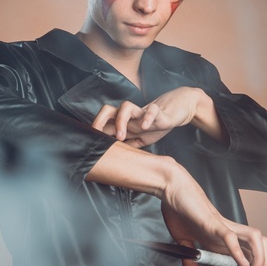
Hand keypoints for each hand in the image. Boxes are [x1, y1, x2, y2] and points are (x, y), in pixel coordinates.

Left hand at [91, 87, 224, 146]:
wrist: (179, 109)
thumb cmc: (157, 124)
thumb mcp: (141, 140)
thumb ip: (129, 146)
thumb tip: (115, 158)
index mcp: (125, 124)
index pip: (104, 124)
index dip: (94, 131)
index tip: (87, 142)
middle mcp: (131, 117)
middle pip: (108, 110)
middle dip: (100, 120)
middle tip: (97, 133)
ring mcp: (143, 112)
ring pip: (126, 107)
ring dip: (121, 121)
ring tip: (122, 136)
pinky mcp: (158, 111)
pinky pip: (151, 110)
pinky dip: (147, 117)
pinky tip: (145, 126)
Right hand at [161, 166, 266, 265]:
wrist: (171, 188)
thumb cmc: (177, 209)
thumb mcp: (182, 238)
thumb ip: (190, 256)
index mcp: (219, 238)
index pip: (244, 254)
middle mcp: (226, 232)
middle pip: (258, 246)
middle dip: (263, 265)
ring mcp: (223, 226)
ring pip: (254, 240)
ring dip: (259, 259)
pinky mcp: (213, 223)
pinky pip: (230, 237)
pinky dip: (238, 252)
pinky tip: (241, 264)